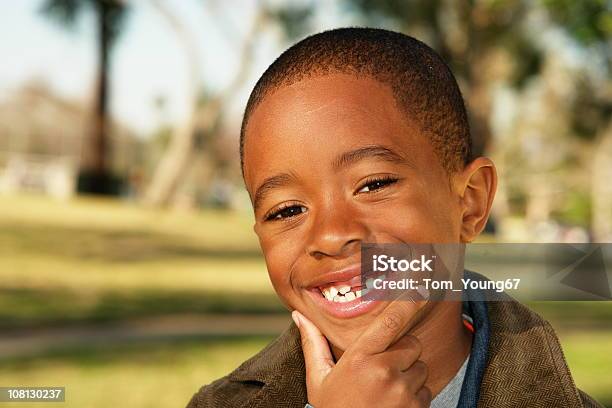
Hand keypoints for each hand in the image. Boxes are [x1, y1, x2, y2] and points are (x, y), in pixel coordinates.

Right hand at [293, 291, 430, 407]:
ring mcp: (403, 391)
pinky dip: (415, 397)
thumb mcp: (318, 379)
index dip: (408, 302)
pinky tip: (393, 405)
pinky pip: (426, 392)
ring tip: (385, 391)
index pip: (391, 322)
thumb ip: (313, 344)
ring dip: (409, 376)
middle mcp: (384, 371)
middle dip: (403, 352)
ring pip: (421, 368)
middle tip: (382, 369)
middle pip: (411, 344)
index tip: (421, 287)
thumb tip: (298, 315)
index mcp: (359, 358)